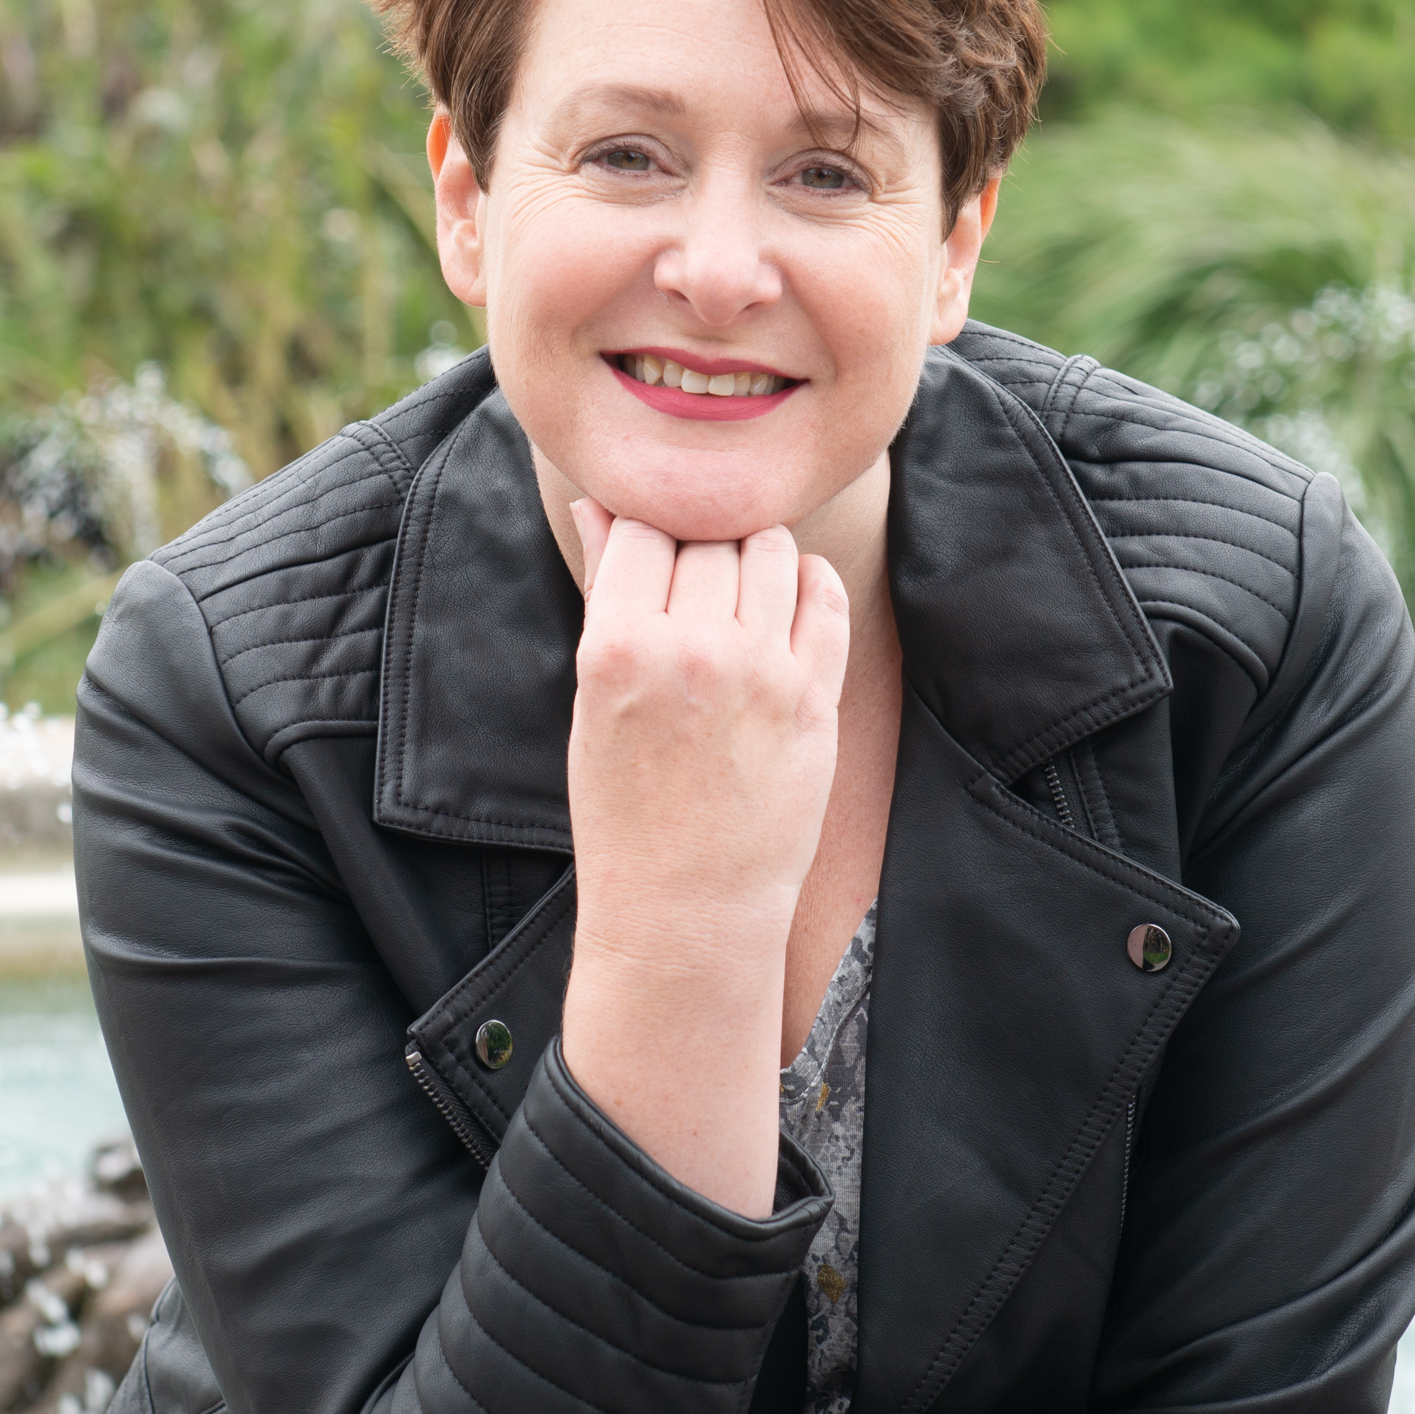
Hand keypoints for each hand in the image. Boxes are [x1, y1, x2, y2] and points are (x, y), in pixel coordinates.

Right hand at [561, 504, 849, 1212]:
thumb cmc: (624, 810)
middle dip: (701, 548)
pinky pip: (823, 597)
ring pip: (769, 550)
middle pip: (706, 535)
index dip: (647, 535)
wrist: (686, 910)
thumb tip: (597, 503)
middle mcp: (691, 649)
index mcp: (617, 648)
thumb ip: (604, 596)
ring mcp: (761, 672)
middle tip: (696, 586)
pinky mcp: (815, 697)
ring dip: (754, 555)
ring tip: (740, 594)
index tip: (652, 558)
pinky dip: (807, 583)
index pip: (641, 530)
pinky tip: (788, 602)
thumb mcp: (590, 702)